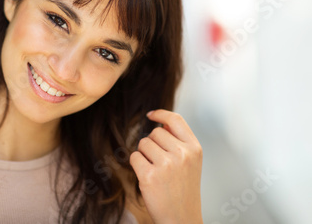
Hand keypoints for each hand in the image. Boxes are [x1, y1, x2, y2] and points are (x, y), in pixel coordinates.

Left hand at [129, 109, 202, 223]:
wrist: (181, 218)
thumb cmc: (183, 191)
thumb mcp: (191, 162)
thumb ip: (178, 141)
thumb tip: (160, 122)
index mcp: (194, 149)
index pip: (176, 120)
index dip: (161, 114)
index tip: (151, 115)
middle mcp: (182, 154)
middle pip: (155, 132)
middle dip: (152, 144)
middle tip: (159, 163)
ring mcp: (166, 165)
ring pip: (143, 143)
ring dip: (144, 155)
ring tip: (155, 171)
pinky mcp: (150, 175)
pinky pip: (134, 157)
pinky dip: (136, 165)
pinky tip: (147, 177)